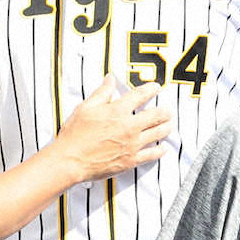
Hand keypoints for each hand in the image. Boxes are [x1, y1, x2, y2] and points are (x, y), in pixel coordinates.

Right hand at [54, 76, 171, 183]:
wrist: (71, 160)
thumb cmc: (75, 135)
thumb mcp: (86, 108)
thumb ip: (102, 93)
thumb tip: (110, 80)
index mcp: (118, 111)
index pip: (140, 95)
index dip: (151, 89)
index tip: (156, 87)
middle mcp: (129, 126)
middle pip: (156, 115)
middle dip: (164, 111)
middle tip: (167, 110)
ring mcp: (132, 144)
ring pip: (158, 133)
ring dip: (166, 127)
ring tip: (169, 124)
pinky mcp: (131, 160)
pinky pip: (151, 154)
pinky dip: (159, 150)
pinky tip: (162, 148)